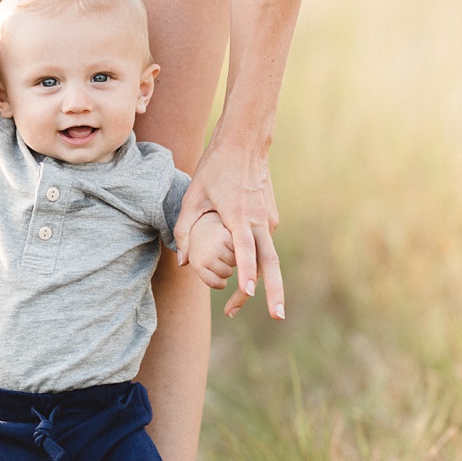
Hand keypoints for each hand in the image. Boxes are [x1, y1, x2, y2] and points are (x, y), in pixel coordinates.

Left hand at [173, 136, 284, 319]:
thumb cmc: (214, 168)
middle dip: (275, 292)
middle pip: (271, 263)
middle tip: (277, 317)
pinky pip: (263, 244)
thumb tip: (184, 263)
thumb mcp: (193, 195)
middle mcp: (259, 221)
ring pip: (268, 258)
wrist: (245, 143)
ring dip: (263, 283)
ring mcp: (269, 219)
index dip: (246, 274)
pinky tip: (239, 264)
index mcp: (239, 216)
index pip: (245, 251)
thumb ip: (185, 229)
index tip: (249, 294)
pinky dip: (254, 260)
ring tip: (246, 305)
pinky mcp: (271, 217)